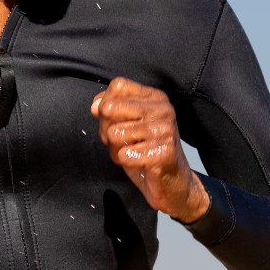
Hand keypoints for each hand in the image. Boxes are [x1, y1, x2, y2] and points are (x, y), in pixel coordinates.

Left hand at [91, 77, 209, 222]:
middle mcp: (163, 109)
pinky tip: (140, 163)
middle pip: (110, 108)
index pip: (118, 86)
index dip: (105, 104)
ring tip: (133, 152)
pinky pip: (124, 155)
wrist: (173, 183)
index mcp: (155, 97)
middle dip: (106, 129)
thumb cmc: (147, 151)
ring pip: (114, 133)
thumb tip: (96, 106)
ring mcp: (165, 130)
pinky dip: (126, 162)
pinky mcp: (163, 153)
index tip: (113, 118)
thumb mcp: (127, 124)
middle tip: (123, 140)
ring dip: (116, 149)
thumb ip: (111, 110)